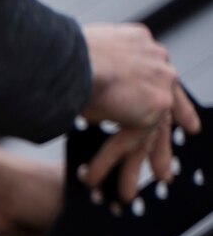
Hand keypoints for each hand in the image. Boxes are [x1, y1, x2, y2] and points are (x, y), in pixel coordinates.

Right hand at [81, 23, 200, 199]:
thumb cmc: (59, 57)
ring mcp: (160, 81)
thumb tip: (88, 104)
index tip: (176, 120)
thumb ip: (93, 82)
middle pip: (165, 106)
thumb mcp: (79, 67)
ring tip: (129, 191)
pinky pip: (131, 141)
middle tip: (163, 167)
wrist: (65, 57)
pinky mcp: (154, 105)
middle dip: (161, 141)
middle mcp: (156, 59)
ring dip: (138, 162)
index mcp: (138, 44)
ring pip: (151, 129)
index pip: (155, 77)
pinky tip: (91, 176)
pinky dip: (109, 161)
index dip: (165, 100)